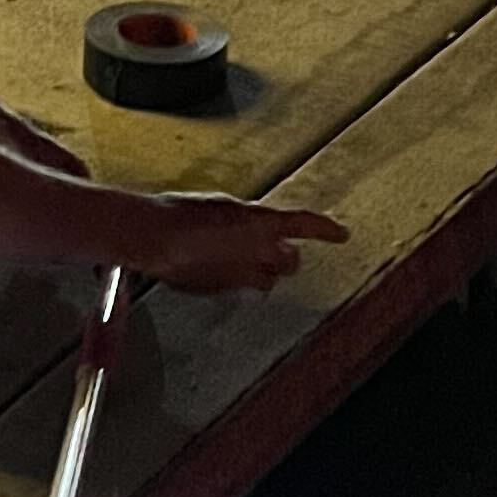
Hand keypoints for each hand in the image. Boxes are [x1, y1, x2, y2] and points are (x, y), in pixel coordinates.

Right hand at [135, 193, 348, 293]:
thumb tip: (251, 229)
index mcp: (261, 224)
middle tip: (278, 250)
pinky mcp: (222, 290)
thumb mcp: (222, 206)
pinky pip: (237, 286)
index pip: (306, 224)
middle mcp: (258, 253)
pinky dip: (233, 277)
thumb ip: (245, 221)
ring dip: (262, 271)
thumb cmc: (181, 213)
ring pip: (266, 281)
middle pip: (290, 261)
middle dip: (286, 256)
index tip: (341, 234)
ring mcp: (241, 276)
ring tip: (242, 258)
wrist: (155, 237)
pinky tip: (211, 263)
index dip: (326, 230)